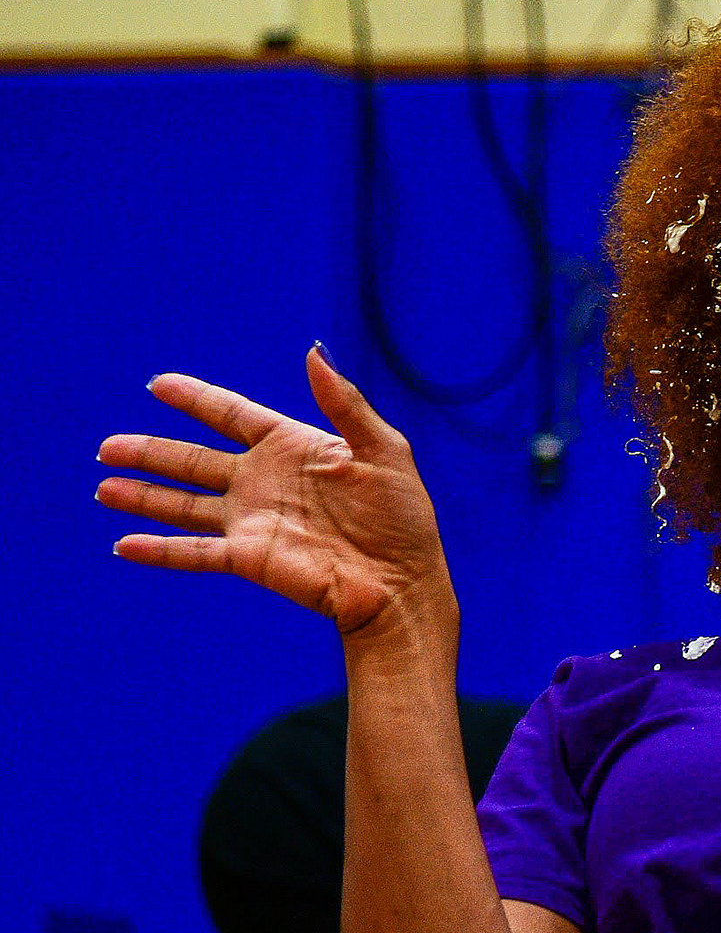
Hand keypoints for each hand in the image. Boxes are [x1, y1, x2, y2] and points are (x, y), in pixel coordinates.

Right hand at [95, 349, 454, 646]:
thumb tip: (314, 351)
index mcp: (292, 448)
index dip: (197, 400)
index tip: (159, 384)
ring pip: (184, 504)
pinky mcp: (249, 557)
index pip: (232, 416)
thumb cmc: (403, 517)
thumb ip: (345, 403)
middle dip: (150, 452)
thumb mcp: (384, 450)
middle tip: (106, 446)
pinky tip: (123, 545)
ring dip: (143, 496)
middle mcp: (263, 482)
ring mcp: (252, 521)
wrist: (403, 581)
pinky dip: (159, 550)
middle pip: (194, 460)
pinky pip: (194, 553)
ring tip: (104, 487)